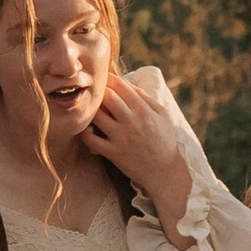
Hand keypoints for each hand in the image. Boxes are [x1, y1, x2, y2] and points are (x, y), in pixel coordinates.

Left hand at [81, 75, 191, 228]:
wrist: (165, 171)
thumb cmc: (164, 141)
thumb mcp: (162, 115)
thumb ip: (146, 98)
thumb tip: (127, 84)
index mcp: (144, 110)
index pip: (121, 86)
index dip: (109, 79)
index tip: (105, 79)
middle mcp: (131, 122)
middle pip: (106, 97)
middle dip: (98, 91)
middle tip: (94, 92)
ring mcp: (120, 138)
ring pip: (96, 115)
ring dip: (91, 110)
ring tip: (89, 109)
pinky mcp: (113, 153)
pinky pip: (91, 139)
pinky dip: (85, 132)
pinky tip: (87, 129)